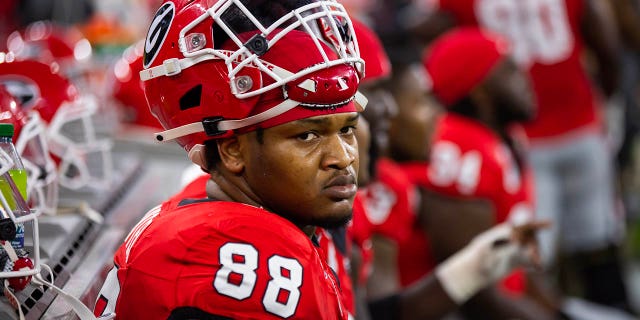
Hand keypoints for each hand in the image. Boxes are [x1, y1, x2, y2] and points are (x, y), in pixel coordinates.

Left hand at [435, 220, 550, 303]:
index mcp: (505, 232)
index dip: (539, 224)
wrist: (472, 272)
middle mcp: (511, 239)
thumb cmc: (477, 259)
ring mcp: (514, 251)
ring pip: (532, 250)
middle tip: (535, 258)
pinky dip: (536, 264)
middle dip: (536, 246)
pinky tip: (537, 268)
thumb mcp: (487, 250)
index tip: (551, 224)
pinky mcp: (515, 262)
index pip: (524, 226)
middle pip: (531, 238)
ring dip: (537, 255)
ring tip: (536, 264)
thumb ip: (501, 243)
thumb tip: (515, 238)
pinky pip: (530, 261)